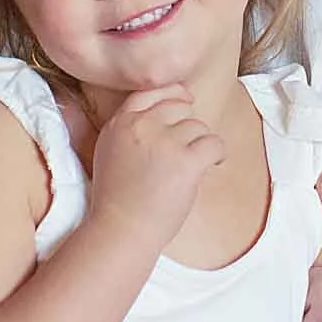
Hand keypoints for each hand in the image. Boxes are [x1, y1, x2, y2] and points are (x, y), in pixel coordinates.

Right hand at [86, 85, 220, 250]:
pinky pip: (214, 143)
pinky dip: (217, 154)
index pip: (150, 92)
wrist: (122, 229)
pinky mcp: (186, 161)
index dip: (173, 93)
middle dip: (187, 127)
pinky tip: (211, 165)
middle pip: (179, 108)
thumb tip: (121, 108)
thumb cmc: (116, 200)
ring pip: (198, 127)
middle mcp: (142, 126)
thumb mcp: (104, 153)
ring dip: (200, 145)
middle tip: (187, 150)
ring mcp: (165, 142)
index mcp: (121, 123)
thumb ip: (121, 129)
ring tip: (193, 167)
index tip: (187, 98)